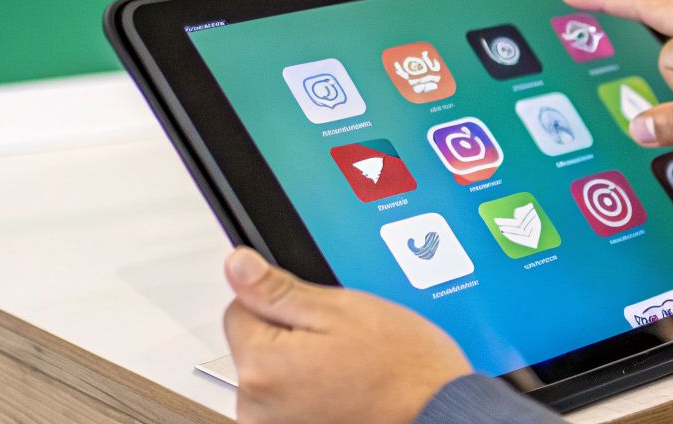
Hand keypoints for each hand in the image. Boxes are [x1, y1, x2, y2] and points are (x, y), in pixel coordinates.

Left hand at [222, 248, 470, 423]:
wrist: (435, 411)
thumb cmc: (398, 366)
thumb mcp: (339, 308)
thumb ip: (277, 289)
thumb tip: (237, 264)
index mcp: (261, 366)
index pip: (239, 307)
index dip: (280, 301)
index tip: (316, 314)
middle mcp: (255, 407)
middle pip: (253, 343)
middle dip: (289, 334)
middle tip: (339, 341)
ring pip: (271, 371)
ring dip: (300, 364)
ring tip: (346, 366)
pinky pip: (286, 399)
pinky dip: (309, 389)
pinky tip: (342, 386)